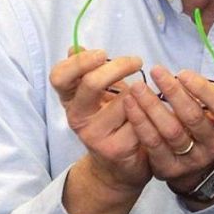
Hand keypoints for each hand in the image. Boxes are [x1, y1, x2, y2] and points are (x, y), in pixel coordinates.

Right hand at [49, 47, 150, 192]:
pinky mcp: (114, 149)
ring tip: (144, 101)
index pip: (59, 76)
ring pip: (124, 100)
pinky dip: (151, 114)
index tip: (101, 53)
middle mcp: (76, 117)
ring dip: (140, 95)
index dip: (78, 62)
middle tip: (136, 61)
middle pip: (91, 83)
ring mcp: (93, 135)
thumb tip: (74, 47)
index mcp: (70, 99)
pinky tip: (153, 118)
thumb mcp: (100, 94)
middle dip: (117, 67)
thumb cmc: (113, 120)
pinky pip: (140, 120)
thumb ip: (88, 71)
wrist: (120, 166)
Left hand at [122, 66, 213, 192]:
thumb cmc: (206, 120)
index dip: (203, 89)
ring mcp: (192, 160)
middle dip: (173, 92)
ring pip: (171, 131)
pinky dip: (140, 123)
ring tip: (137, 87)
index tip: (182, 73)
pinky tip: (130, 105)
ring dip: (152, 106)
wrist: (194, 161)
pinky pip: (153, 144)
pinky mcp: (170, 168)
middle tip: (156, 71)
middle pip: (193, 117)